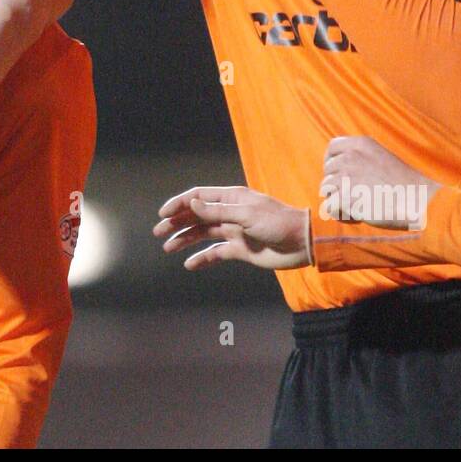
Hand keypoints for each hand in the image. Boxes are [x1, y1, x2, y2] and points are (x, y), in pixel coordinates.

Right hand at [153, 185, 311, 270]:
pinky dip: (202, 258)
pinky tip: (190, 264)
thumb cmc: (277, 223)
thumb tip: (191, 204)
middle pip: (196, 216)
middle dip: (176, 222)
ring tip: (168, 248)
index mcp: (231, 198)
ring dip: (184, 240)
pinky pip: (215, 253)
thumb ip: (217, 211)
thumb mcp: (246, 214)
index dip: (179, 204)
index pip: (198, 197)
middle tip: (158, 233)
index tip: (163, 214)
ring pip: (202, 234)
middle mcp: (229, 213)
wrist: (302, 243)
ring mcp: (233, 231)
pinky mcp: (239, 249)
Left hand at [319, 136, 440, 230]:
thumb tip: (337, 168)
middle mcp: (351, 156)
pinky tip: (359, 218)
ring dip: (340, 202)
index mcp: (361, 144)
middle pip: (327, 173)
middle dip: (338, 187)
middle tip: (360, 199)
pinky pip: (330, 207)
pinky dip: (342, 216)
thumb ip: (361, 159)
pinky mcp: (345, 196)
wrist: (420, 202)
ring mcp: (347, 175)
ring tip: (361, 208)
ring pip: (326, 190)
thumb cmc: (406, 186)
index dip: (332, 163)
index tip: (340, 177)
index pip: (332, 148)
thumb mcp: (383, 160)